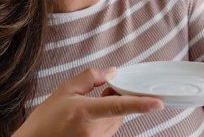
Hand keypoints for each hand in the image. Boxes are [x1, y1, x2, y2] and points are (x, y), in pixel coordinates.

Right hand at [13, 67, 162, 136]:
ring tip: (84, 113)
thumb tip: (113, 72)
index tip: (158, 103)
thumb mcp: (64, 91)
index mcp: (84, 112)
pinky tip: (85, 123)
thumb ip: (90, 78)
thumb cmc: (45, 121)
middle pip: (120, 113)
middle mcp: (92, 131)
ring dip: (110, 115)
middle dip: (115, 102)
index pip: (118, 106)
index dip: (140, 104)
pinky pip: (108, 133)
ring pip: (116, 124)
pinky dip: (104, 125)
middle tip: (100, 95)